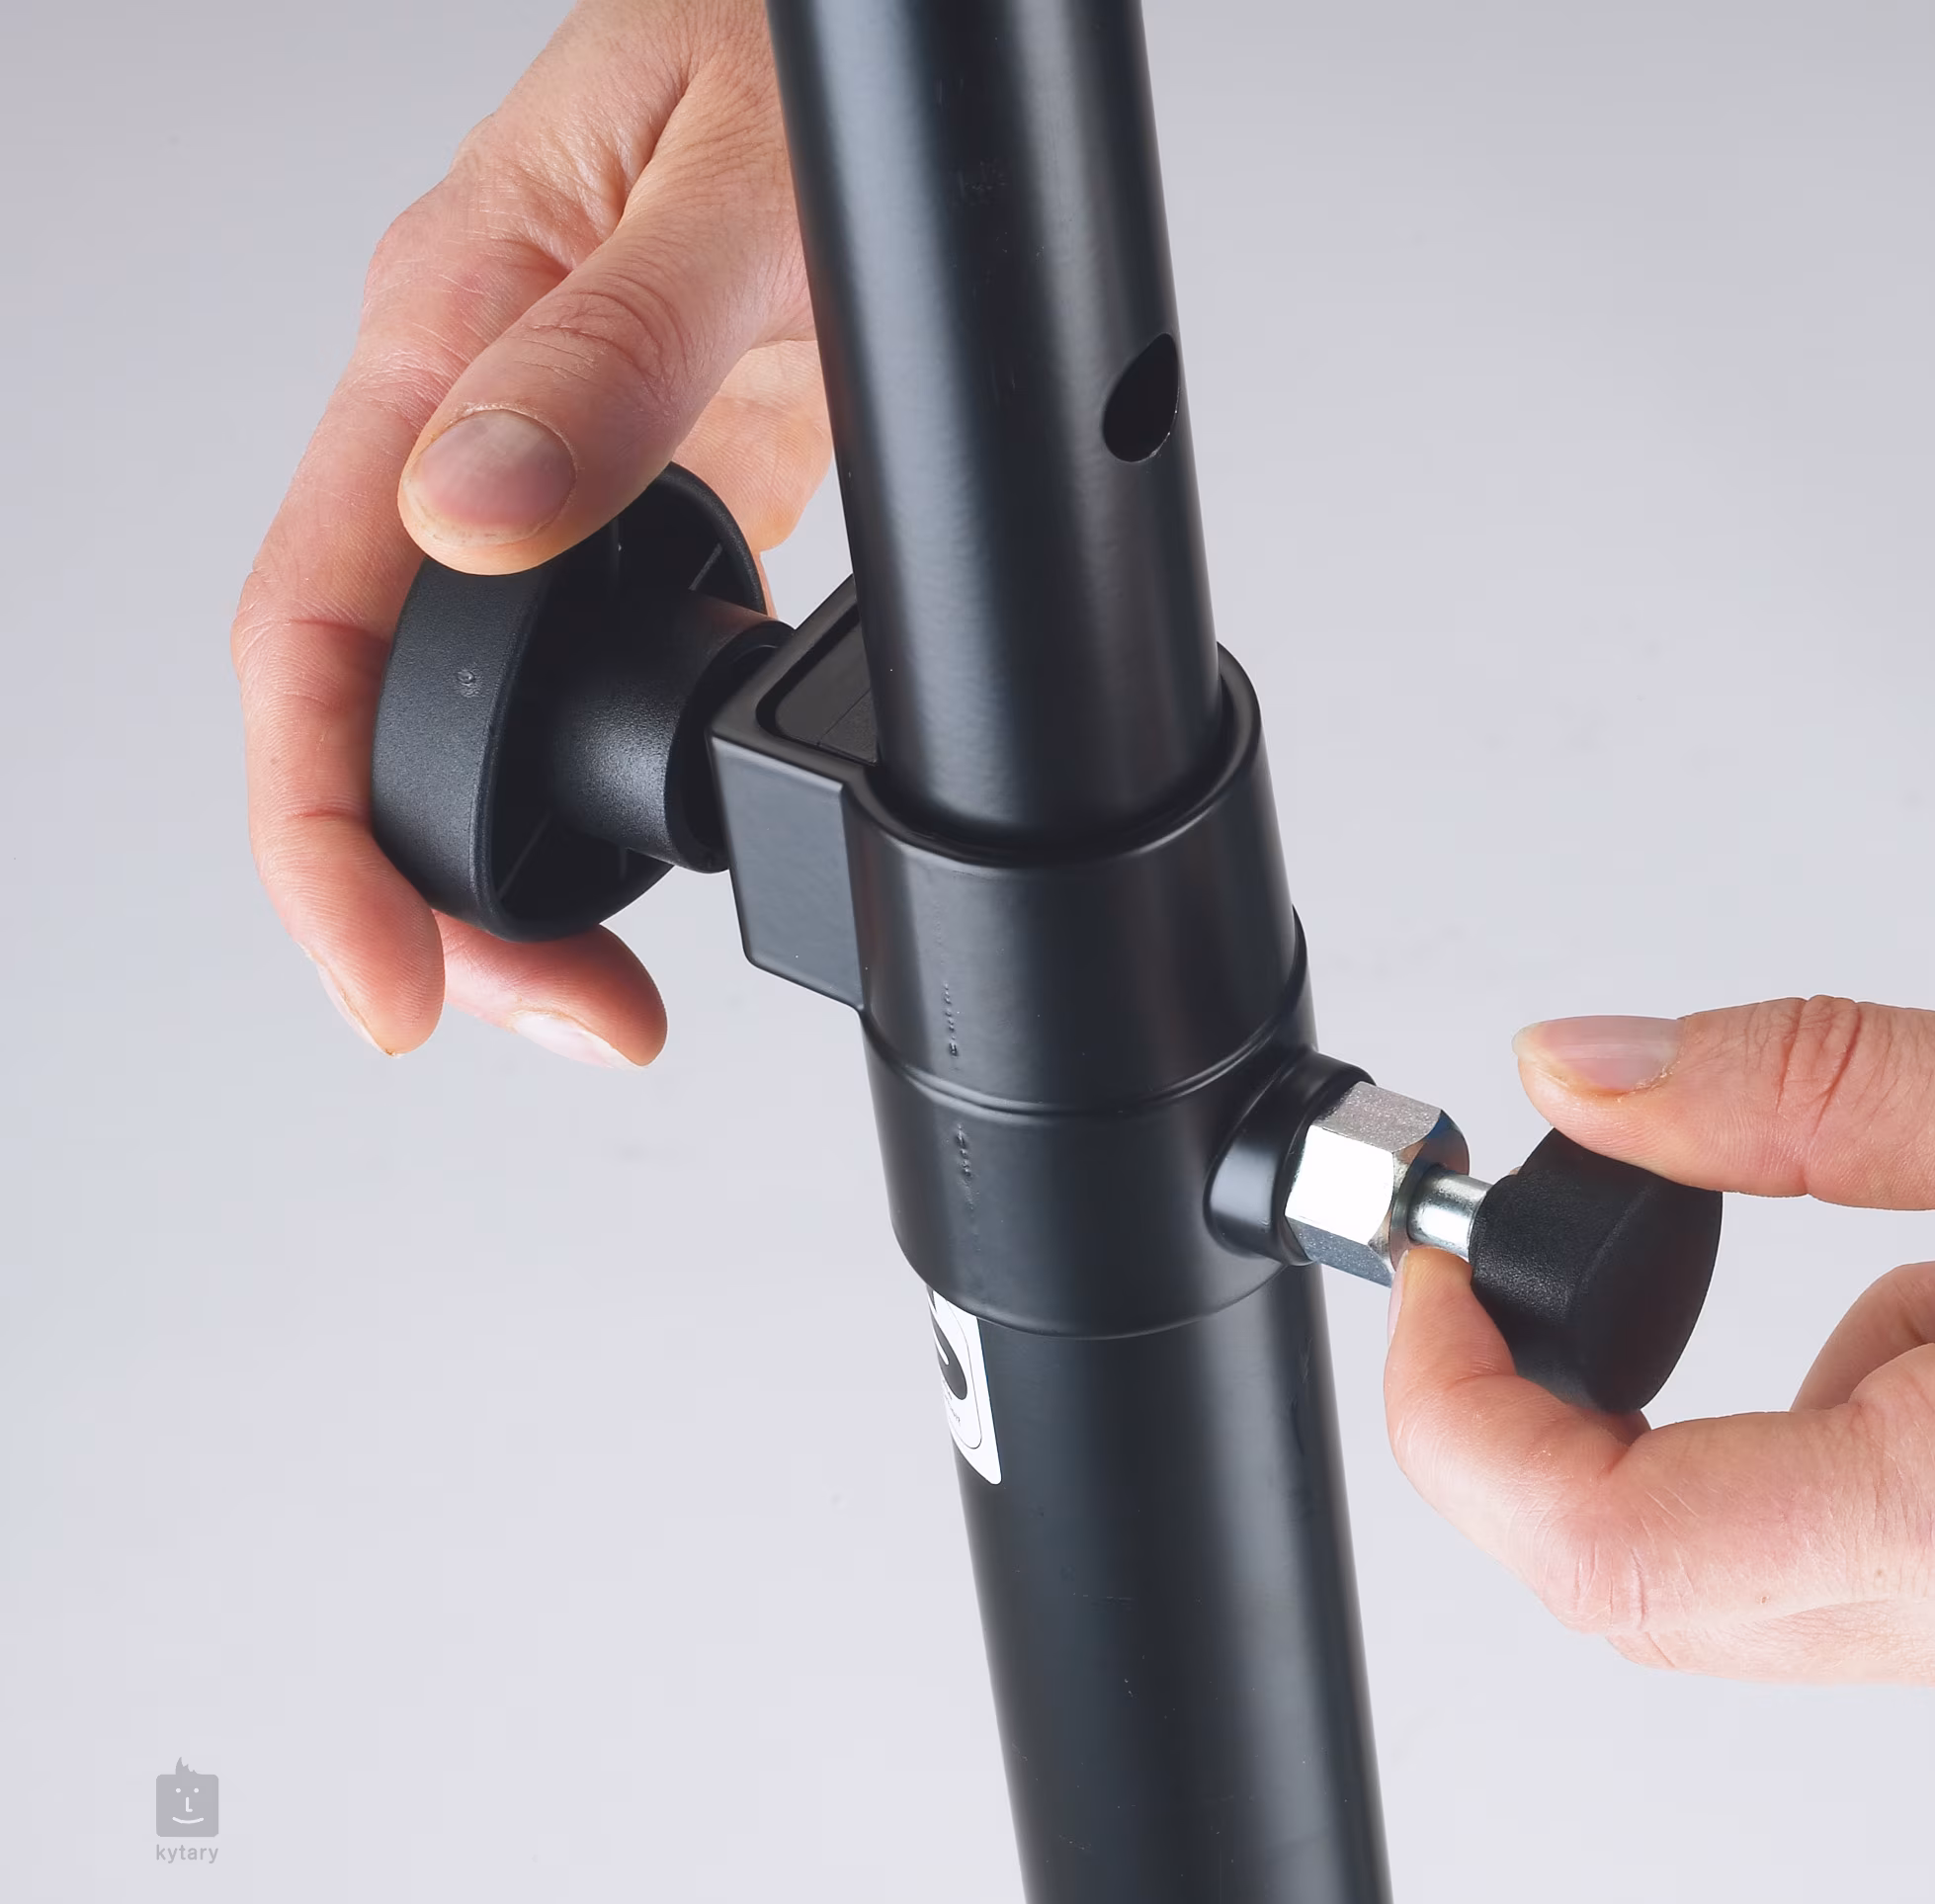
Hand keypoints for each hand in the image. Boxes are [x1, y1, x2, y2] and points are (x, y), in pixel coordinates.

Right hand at [232, 0, 824, 1064]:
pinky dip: (620, 776)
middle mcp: (476, 416)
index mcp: (444, 334)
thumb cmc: (783, 46)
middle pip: (382, 709)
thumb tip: (469, 510)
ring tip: (605, 986)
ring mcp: (561, 465)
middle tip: (565, 1015)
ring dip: (524, 862)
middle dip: (438, 898)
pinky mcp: (660, 485)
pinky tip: (673, 838)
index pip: (311, 626)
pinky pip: (591, 660)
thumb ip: (604, 350)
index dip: (324, 831)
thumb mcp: (722, 186)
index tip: (388, 977)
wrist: (865, 25)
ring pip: (480, 707)